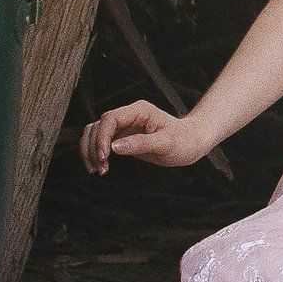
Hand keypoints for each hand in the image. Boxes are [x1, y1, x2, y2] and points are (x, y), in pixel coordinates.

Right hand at [81, 102, 212, 173]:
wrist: (191, 143)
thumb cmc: (184, 140)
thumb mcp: (166, 143)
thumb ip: (141, 144)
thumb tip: (114, 147)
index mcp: (139, 111)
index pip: (110, 119)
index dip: (102, 137)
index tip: (104, 157)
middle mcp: (128, 116)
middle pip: (97, 126)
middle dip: (93, 147)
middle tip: (100, 168)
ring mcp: (123, 126)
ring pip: (94, 134)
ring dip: (91, 151)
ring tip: (99, 170)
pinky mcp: (121, 137)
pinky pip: (100, 143)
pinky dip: (96, 154)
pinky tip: (101, 168)